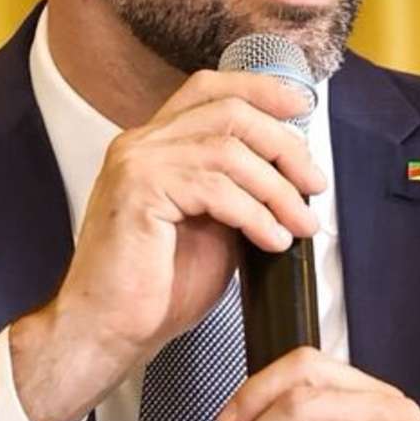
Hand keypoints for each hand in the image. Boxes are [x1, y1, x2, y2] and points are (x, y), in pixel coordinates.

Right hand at [10, 70, 326, 420]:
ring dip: (277, 189)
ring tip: (298, 224)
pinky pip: (215, 188)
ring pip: (228, 150)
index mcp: (155, 145)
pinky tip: (271, 239)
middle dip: (284, 145)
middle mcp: (141, 144)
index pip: (210, 91)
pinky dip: (255, 214)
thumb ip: (238, 192)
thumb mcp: (211, 227)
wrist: (106, 329)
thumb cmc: (152, 289)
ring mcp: (136, 163)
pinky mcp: (139, 190)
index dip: (260, 91)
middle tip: (313, 184)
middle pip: (228, 111)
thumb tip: (290, 178)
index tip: (301, 109)